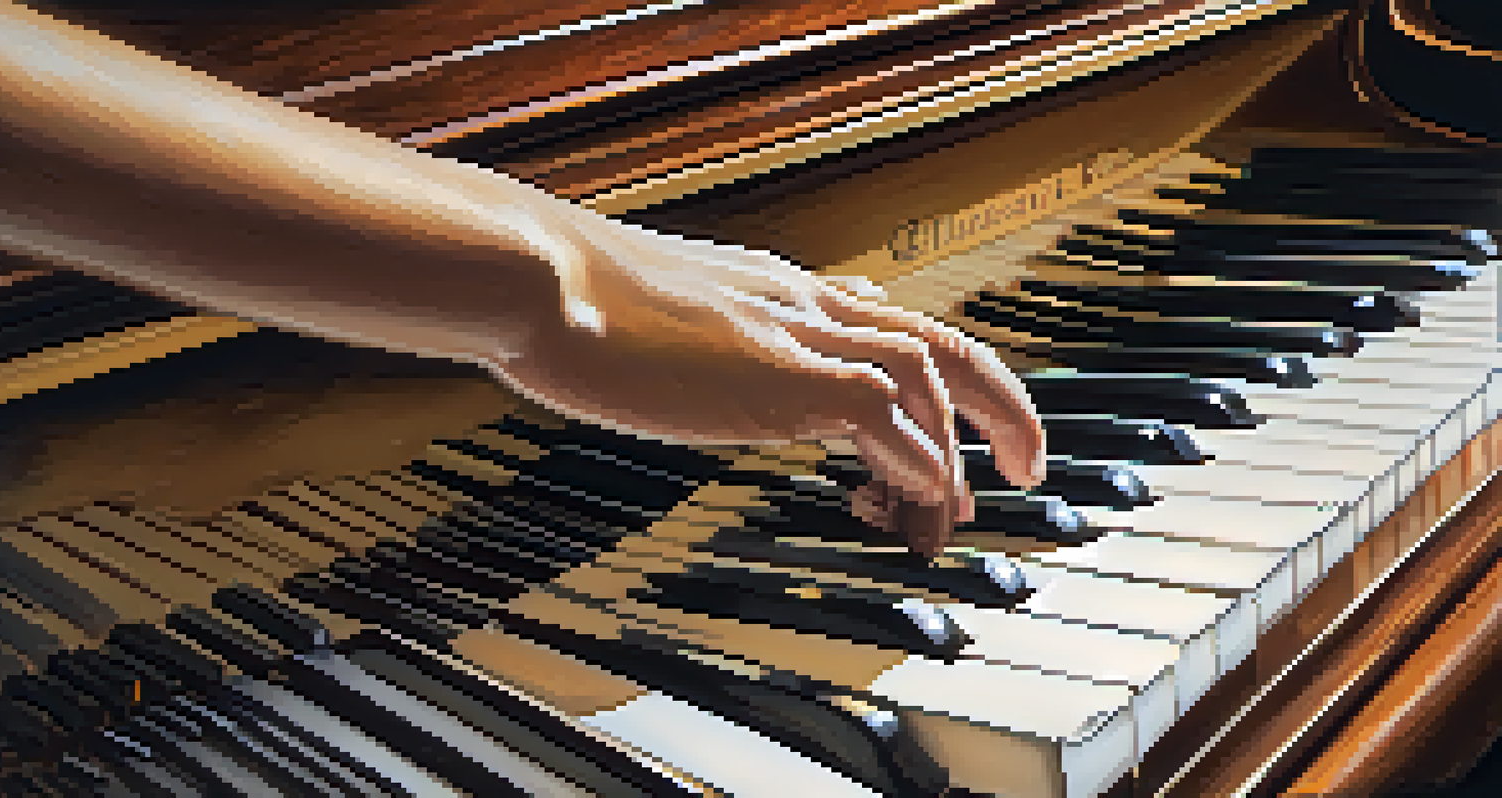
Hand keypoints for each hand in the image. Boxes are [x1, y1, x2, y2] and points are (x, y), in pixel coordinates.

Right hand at [490, 211, 1045, 554]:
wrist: (537, 279)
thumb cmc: (571, 301)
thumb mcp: (658, 320)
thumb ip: (704, 345)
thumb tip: (710, 379)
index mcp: (777, 294)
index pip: (887, 325)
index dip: (931, 384)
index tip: (936, 439)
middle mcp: (801, 305)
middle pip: (940, 340)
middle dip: (999, 402)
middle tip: (1026, 464)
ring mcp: (794, 336)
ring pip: (929, 375)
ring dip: (964, 445)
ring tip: (966, 512)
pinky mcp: (779, 375)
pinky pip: (884, 417)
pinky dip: (916, 462)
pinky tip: (916, 505)